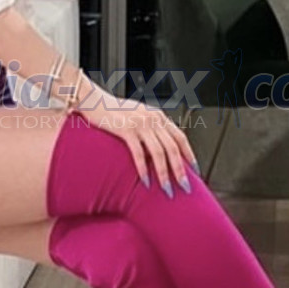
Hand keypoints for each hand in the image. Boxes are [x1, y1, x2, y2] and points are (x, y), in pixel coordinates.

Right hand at [77, 91, 199, 196]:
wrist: (93, 99)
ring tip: (167, 188)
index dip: (189, 154)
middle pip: (173, 147)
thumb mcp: (139, 115)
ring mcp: (140, 123)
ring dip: (164, 173)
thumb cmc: (113, 111)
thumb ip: (151, 128)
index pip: (180, 136)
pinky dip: (143, 168)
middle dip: (180, 169)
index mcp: (158, 115)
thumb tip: (161, 148)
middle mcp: (152, 118)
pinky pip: (138, 152)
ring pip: (158, 152)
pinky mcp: (125, 129)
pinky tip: (146, 180)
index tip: (195, 170)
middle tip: (185, 186)